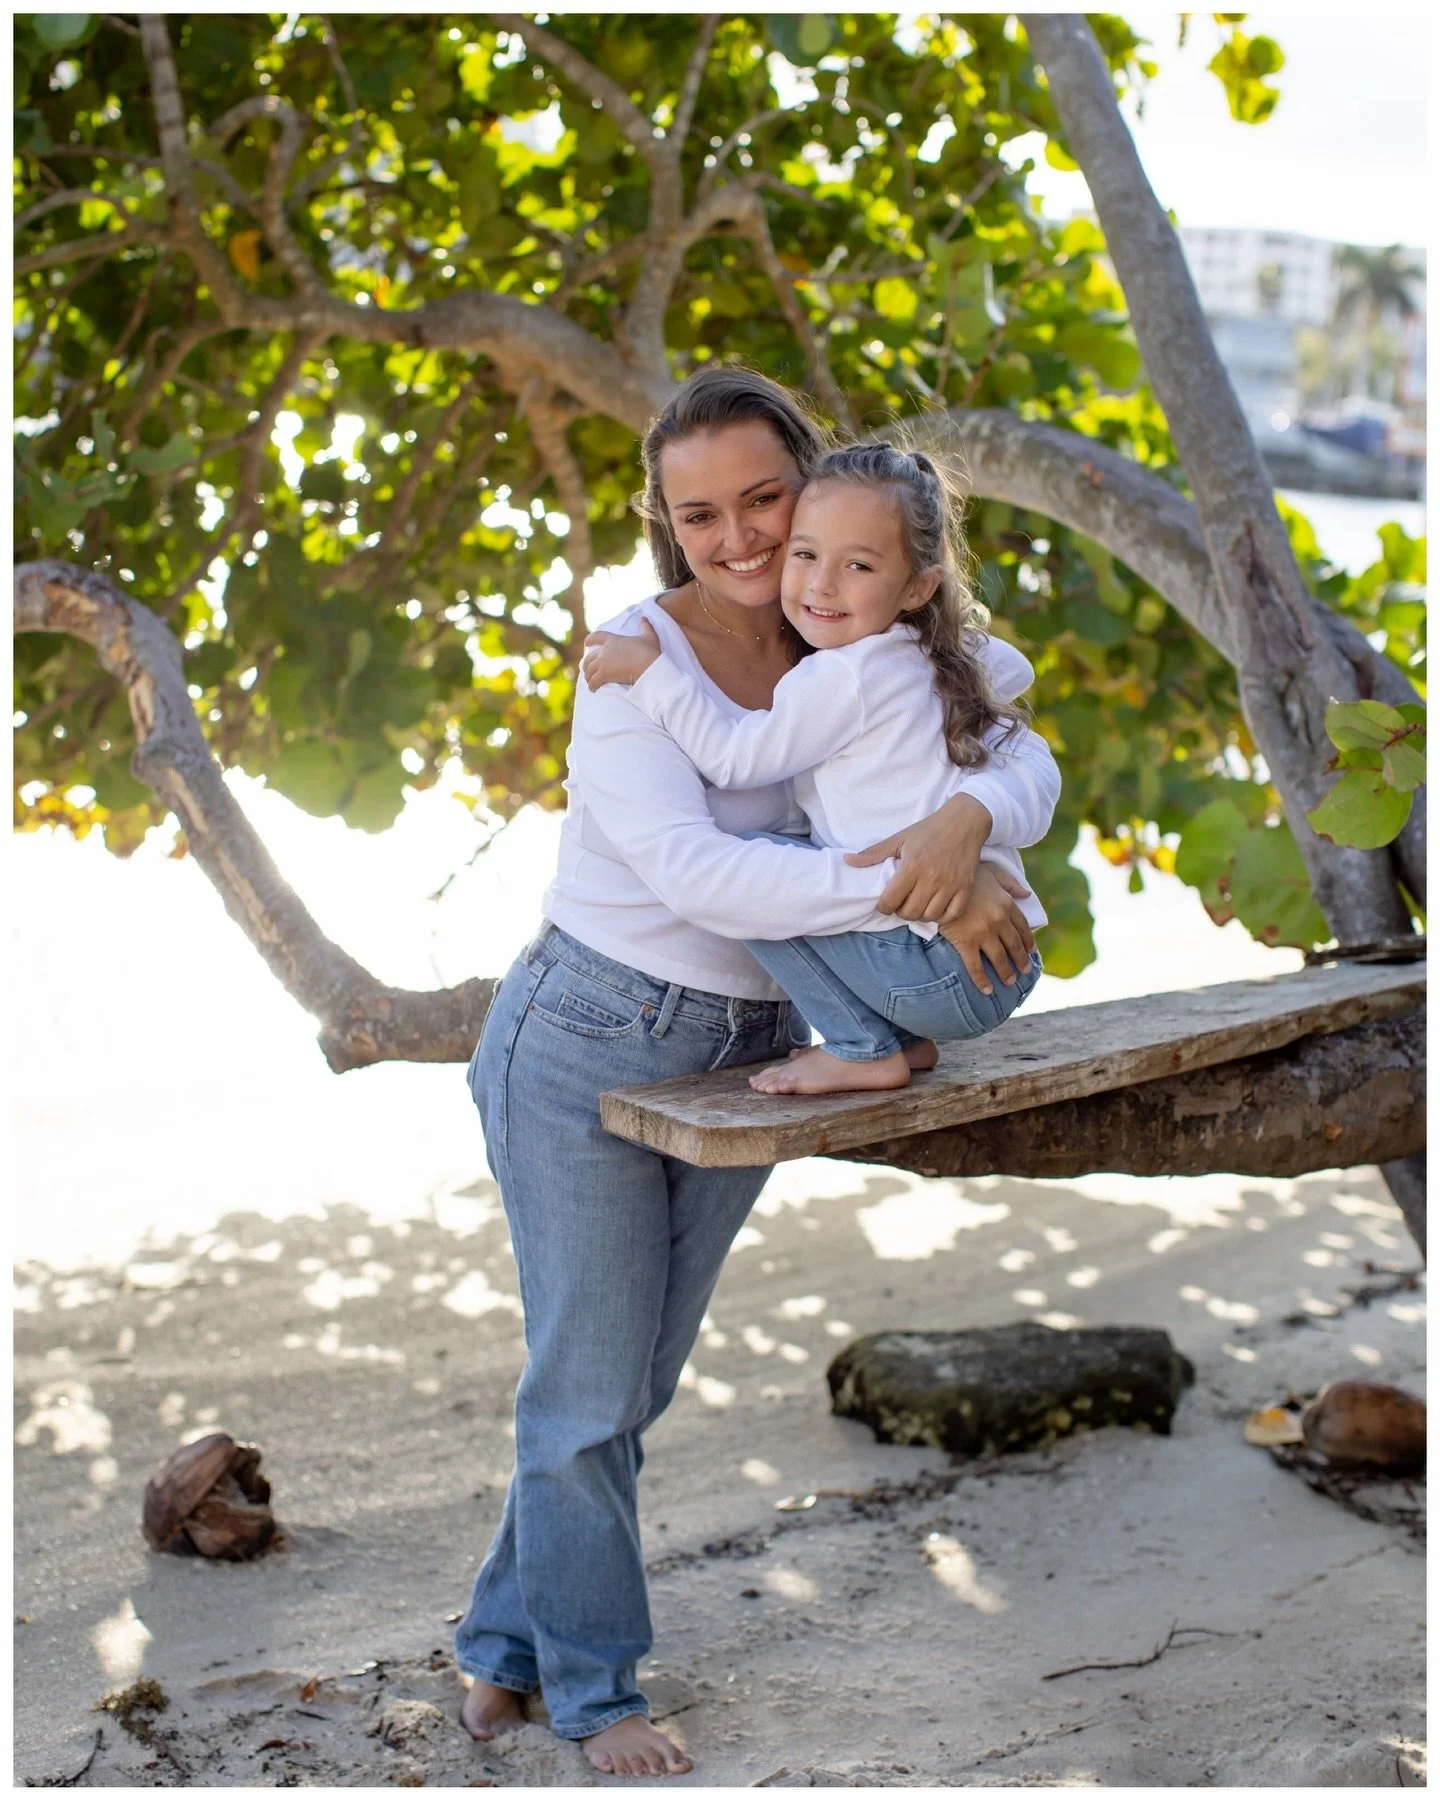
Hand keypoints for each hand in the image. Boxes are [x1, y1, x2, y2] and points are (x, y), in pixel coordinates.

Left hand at [582, 619, 660, 690]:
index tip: (586, 643)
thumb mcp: (649, 637)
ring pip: (589, 671)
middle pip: (589, 658)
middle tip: (588, 671)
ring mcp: (603, 662)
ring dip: (589, 677)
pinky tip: (593, 689)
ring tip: (590, 683)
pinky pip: (593, 681)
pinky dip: (592, 686)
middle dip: (587, 665)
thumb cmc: (649, 652)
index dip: (590, 640)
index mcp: (613, 640)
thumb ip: (645, 627)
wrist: (648, 665)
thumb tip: (644, 618)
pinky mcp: (604, 674)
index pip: (596, 636)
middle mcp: (605, 650)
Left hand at [844, 791, 993, 923]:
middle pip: (909, 913)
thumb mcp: (899, 838)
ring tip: (917, 904)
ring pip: (929, 916)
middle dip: (900, 912)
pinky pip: (952, 914)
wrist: (964, 822)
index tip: (884, 903)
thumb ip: (872, 854)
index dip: (883, 907)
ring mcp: (950, 885)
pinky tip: (935, 907)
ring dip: (919, 915)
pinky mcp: (966, 888)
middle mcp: (931, 878)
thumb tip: (847, 860)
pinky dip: (941, 916)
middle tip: (901, 903)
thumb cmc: (929, 830)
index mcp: (912, 866)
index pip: (891, 900)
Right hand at [938, 864, 1036, 992]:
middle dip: (1021, 960)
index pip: (1023, 927)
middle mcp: (999, 921)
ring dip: (1006, 973)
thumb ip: (1011, 884)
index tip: (1032, 950)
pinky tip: (987, 990)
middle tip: (1025, 971)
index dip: (1028, 940)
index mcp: (1006, 904)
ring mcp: (983, 933)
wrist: (940, 879)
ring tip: (1010, 981)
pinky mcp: (965, 942)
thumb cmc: (965, 872)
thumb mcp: (992, 871)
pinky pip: (975, 967)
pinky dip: (982, 981)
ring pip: (999, 959)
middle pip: (1014, 946)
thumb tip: (1026, 894)